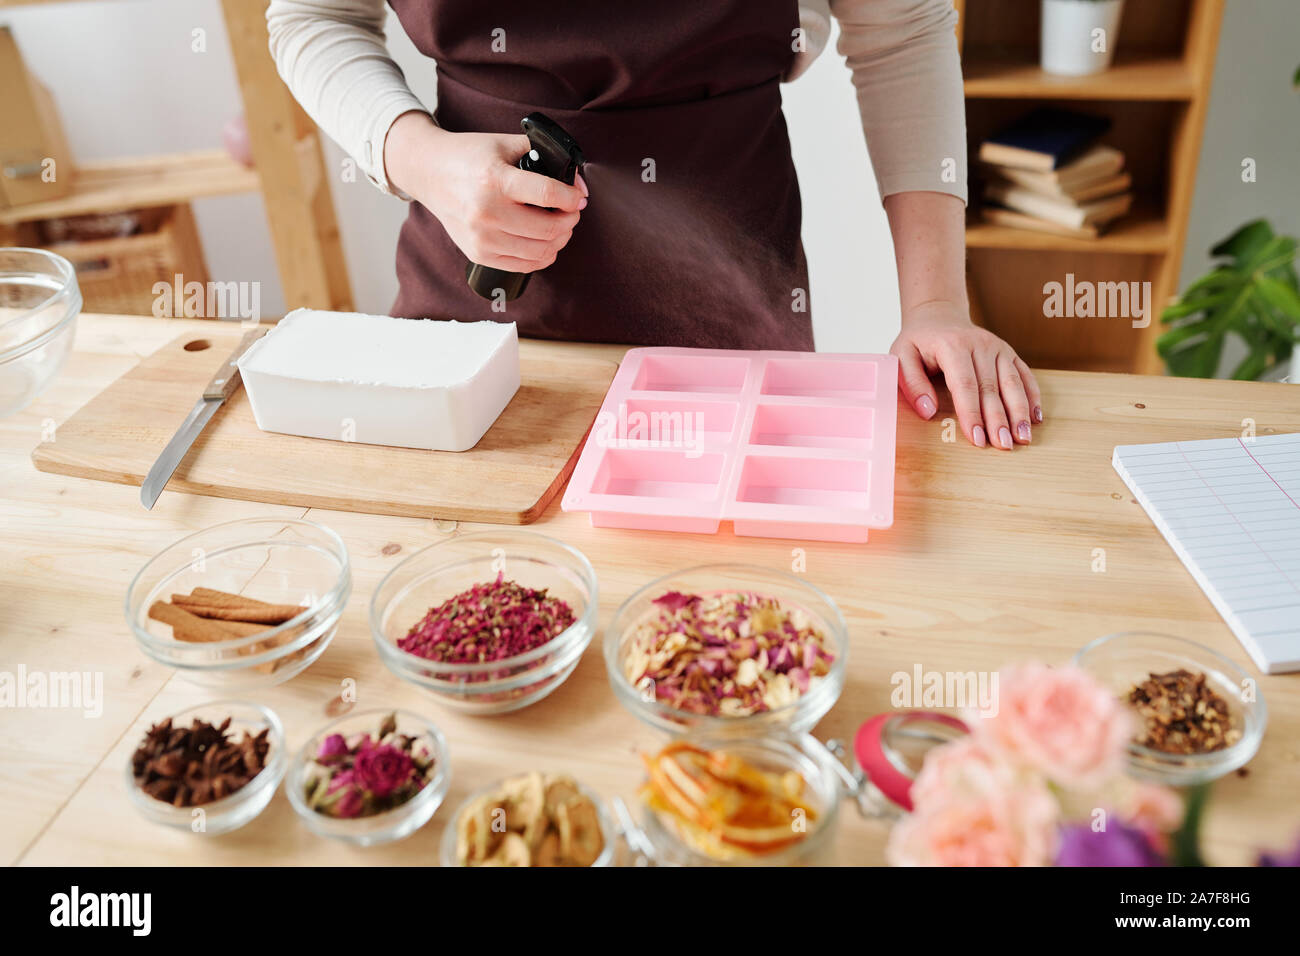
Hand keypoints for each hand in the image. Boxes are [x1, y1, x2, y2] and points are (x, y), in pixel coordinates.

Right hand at [383, 111, 586, 272]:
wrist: (429, 173)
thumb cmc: (468, 157)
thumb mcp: (503, 144)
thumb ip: (540, 153)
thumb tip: (575, 178)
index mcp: (494, 180)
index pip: (546, 194)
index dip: (572, 197)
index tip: (580, 197)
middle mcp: (486, 213)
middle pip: (548, 228)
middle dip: (570, 220)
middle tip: (572, 211)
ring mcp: (482, 238)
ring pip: (541, 251)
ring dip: (560, 240)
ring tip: (562, 226)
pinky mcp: (478, 254)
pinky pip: (524, 265)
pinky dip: (543, 256)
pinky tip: (546, 243)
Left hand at [890, 301, 1042, 449]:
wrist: (938, 315)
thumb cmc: (918, 341)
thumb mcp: (901, 356)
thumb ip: (912, 383)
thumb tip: (928, 411)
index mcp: (952, 346)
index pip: (965, 384)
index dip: (971, 413)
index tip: (976, 438)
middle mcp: (979, 345)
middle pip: (991, 388)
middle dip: (998, 419)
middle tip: (1003, 445)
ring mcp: (997, 347)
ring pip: (1012, 383)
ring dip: (1019, 411)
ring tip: (1023, 438)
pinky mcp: (1008, 352)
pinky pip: (1023, 375)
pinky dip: (1032, 396)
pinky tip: (1035, 417)